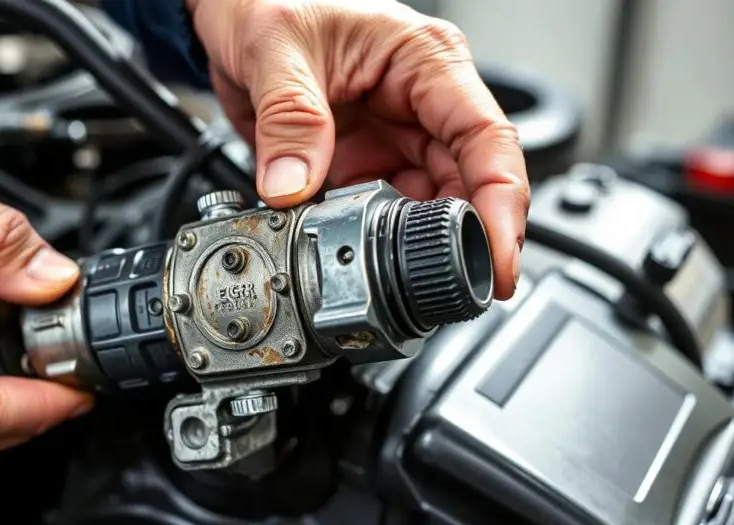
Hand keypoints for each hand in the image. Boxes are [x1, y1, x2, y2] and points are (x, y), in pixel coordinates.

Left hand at [187, 0, 528, 298]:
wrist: (232, 13)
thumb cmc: (268, 3)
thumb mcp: (276, 50)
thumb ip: (290, 119)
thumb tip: (294, 187)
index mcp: (426, 60)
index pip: (486, 138)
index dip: (501, 203)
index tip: (497, 256)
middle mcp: (422, 100)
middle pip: (468, 181)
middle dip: (465, 238)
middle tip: (451, 288)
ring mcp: (395, 134)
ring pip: (429, 202)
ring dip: (415, 242)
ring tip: (391, 269)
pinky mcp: (366, 160)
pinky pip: (385, 209)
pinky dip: (375, 237)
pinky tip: (359, 250)